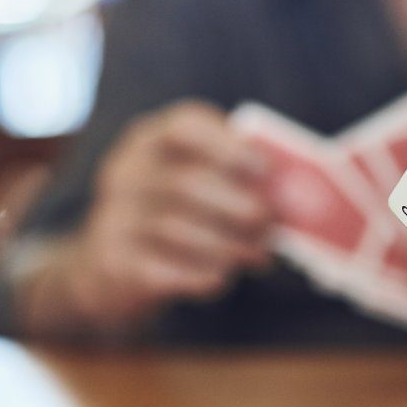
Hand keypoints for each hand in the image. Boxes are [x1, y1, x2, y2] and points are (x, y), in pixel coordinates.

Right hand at [65, 100, 273, 325]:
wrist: (113, 267)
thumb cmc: (179, 215)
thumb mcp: (202, 184)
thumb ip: (242, 179)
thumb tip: (294, 195)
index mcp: (152, 139)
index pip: (185, 127)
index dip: (230, 147)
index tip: (268, 170)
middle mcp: (126, 171)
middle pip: (185, 182)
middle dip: (238, 205)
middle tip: (271, 224)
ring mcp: (113, 216)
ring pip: (176, 229)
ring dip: (227, 245)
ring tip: (259, 257)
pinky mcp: (112, 261)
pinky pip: (161, 269)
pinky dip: (199, 274)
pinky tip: (222, 278)